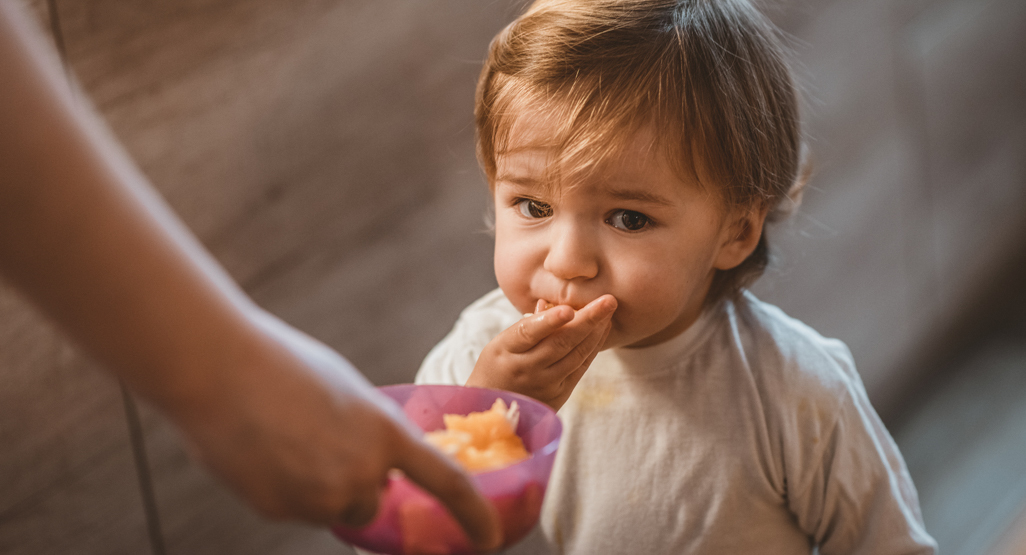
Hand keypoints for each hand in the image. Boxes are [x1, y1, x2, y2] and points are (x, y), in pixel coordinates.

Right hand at [165, 309, 502, 550]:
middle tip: (322, 447)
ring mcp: (319, 496)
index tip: (491, 540)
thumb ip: (368, 433)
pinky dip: (283, 489)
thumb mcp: (346, 393)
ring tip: (285, 443)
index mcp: (386, 432)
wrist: (218, 368)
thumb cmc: (282, 366)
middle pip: (372, 504)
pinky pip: (293, 508)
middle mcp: (361, 472)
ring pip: (330, 509)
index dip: (474, 516)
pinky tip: (261, 452)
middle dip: (357, 487)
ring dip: (318, 490)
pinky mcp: (279, 509)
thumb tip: (372, 465)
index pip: (448, 483)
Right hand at [466, 295, 616, 409]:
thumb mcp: (501, 343)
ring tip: (609, 309)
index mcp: (505, 350)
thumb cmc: (499, 365)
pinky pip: (580, 367)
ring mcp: (544, 384)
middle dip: (587, 320)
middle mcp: (525, 369)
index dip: (549, 321)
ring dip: (596, 331)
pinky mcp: (559, 394)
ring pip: (575, 356)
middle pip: (559, 343)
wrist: (495, 407)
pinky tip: (602, 329)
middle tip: (608, 300)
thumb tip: (551, 303)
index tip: (568, 309)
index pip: (528, 333)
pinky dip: (594, 347)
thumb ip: (527, 325)